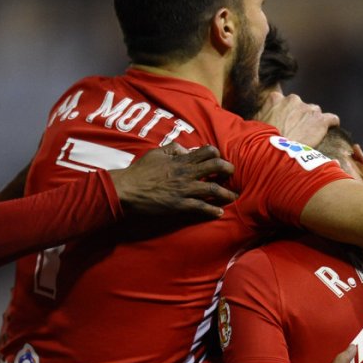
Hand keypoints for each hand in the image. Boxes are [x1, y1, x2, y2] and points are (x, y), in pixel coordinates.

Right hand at [108, 144, 237, 217]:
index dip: (217, 155)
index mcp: (181, 160)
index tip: (219, 160)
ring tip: (233, 196)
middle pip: (216, 167)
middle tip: (231, 174)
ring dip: (227, 193)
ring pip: (213, 189)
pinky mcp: (180, 204)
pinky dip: (212, 210)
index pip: (208, 152)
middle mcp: (187, 173)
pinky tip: (219, 212)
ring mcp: (185, 189)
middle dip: (228, 170)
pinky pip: (201, 207)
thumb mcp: (156, 153)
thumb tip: (186, 150)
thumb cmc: (141, 171)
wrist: (128, 190)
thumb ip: (173, 149)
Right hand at [254, 91, 338, 147]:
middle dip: (300, 117)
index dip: (286, 113)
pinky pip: (332, 119)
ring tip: (310, 137)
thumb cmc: (261, 142)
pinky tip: (330, 131)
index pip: (283, 101)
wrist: (275, 153)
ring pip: (315, 112)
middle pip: (300, 106)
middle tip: (296, 133)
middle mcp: (293, 100)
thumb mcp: (254, 125)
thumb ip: (259, 116)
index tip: (286, 122)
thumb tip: (255, 119)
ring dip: (312, 122)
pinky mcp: (321, 120)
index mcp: (276, 99)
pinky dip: (331, 124)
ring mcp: (308, 109)